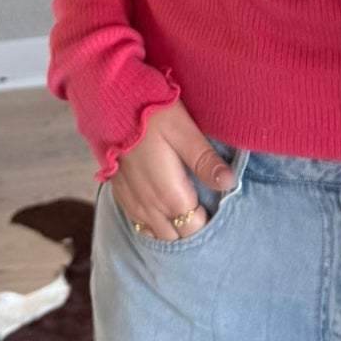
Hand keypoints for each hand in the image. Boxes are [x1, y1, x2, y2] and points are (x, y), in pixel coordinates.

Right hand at [108, 94, 235, 240]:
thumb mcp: (185, 131)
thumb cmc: (151, 114)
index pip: (195, 227)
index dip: (209, 219)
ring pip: (156, 234)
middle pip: (176, 236)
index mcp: (170, 195)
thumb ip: (206, 161)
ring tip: (185, 209)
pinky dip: (153, 223)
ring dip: (172, 228)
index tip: (216, 203)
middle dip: (191, 228)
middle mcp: (149, 206)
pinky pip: (139, 223)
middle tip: (204, 206)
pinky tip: (161, 207)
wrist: (110, 103)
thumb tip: (230, 183)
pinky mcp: (120, 195)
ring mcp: (132, 203)